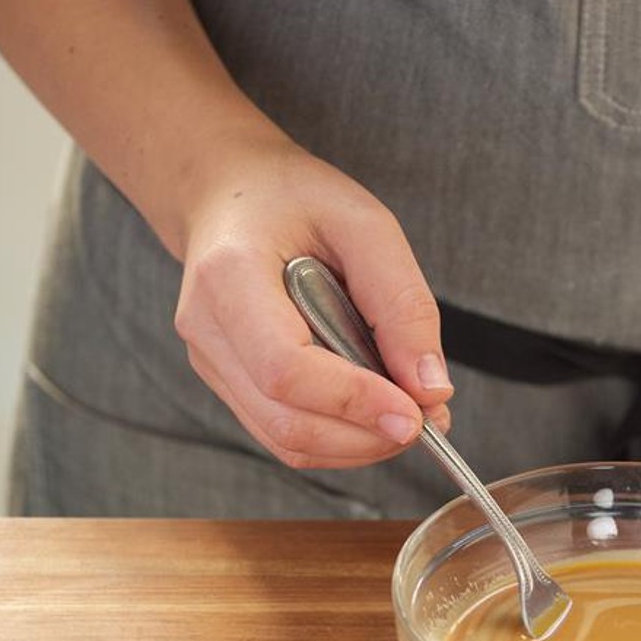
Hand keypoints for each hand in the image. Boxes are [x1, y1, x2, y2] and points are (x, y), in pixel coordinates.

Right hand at [174, 134, 452, 469]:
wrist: (230, 194)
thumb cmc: (295, 200)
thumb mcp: (366, 225)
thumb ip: (403, 304)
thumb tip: (431, 389)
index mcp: (230, 277)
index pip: (286, 368)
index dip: (354, 401)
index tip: (416, 414)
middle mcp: (208, 330)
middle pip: (287, 420)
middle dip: (367, 436)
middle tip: (431, 420)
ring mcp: (212, 363)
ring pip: (286, 439)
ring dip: (359, 445)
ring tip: (414, 417)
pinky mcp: (230, 383)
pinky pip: (285, 433)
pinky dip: (340, 440)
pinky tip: (378, 414)